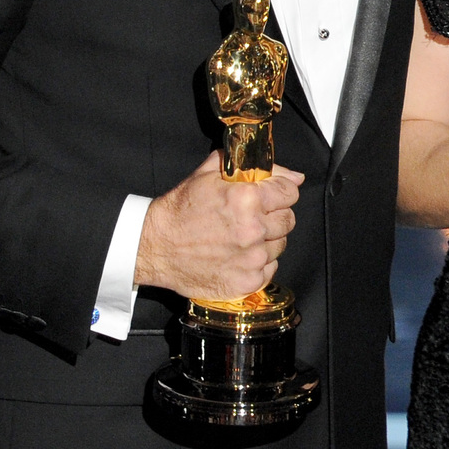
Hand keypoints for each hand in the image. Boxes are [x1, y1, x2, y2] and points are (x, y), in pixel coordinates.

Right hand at [134, 150, 302, 302]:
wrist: (155, 247)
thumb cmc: (181, 209)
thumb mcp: (210, 173)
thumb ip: (255, 167)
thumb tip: (294, 177)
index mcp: (247, 199)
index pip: (291, 192)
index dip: (281, 191)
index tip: (271, 196)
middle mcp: (253, 230)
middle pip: (288, 219)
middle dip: (274, 215)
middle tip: (251, 217)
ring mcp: (252, 259)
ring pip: (281, 244)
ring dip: (267, 240)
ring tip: (240, 237)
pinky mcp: (247, 281)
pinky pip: (270, 268)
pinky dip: (258, 263)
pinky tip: (238, 255)